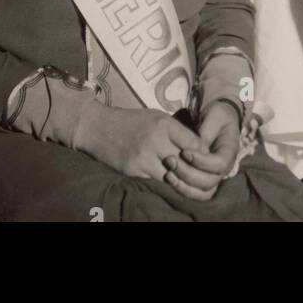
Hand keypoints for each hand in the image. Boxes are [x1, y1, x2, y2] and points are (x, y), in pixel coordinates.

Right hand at [83, 105, 206, 180]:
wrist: (97, 127)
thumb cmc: (130, 121)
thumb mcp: (156, 117)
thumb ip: (176, 131)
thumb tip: (201, 149)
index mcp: (163, 124)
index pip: (195, 144)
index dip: (202, 154)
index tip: (204, 159)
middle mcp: (155, 140)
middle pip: (187, 163)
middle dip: (194, 171)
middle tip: (200, 176)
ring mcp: (142, 158)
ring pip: (173, 178)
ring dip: (180, 181)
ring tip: (185, 182)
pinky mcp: (132, 172)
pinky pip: (155, 183)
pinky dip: (163, 185)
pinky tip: (167, 184)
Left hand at [163, 101, 241, 200]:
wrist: (218, 120)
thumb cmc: (217, 116)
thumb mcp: (215, 116)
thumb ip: (207, 130)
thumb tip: (197, 145)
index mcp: (229, 152)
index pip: (219, 164)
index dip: (202, 161)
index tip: (184, 152)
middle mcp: (224, 169)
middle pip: (209, 182)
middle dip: (188, 173)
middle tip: (170, 160)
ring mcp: (214, 176)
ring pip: (202, 192)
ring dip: (184, 185)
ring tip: (168, 172)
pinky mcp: (203, 180)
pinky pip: (194, 192)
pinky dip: (182, 188)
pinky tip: (168, 177)